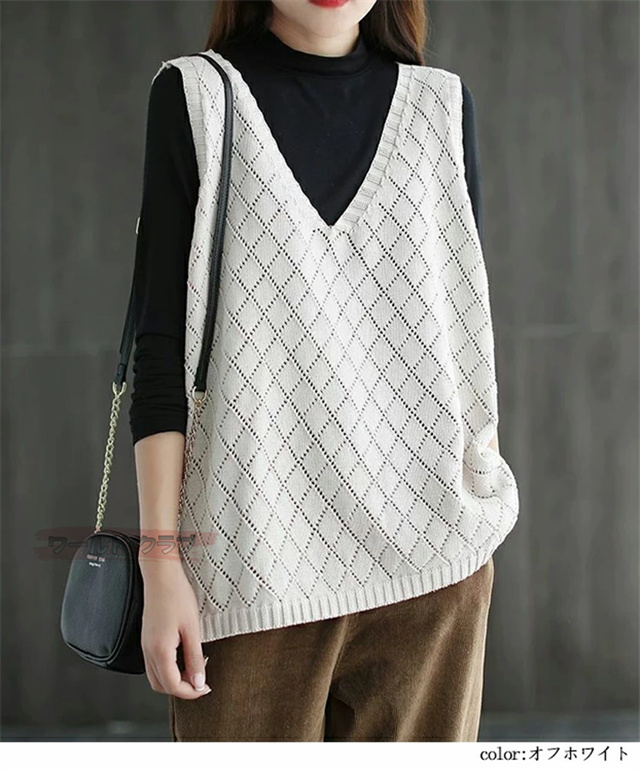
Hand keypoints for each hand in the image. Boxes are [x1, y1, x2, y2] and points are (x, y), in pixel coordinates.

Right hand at [140, 559, 210, 698]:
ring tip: (195, 668)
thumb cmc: (176, 595)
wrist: (161, 575)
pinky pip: (154, 663)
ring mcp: (145, 645)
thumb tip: (198, 682)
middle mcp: (148, 651)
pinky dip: (169, 668)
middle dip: (181, 689)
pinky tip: (184, 656)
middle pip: (161, 686)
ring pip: (157, 676)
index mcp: (159, 651)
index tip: (205, 688)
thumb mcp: (192, 628)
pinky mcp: (147, 638)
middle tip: (201, 681)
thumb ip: (194, 658)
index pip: (172, 686)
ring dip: (175, 679)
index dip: (190, 692)